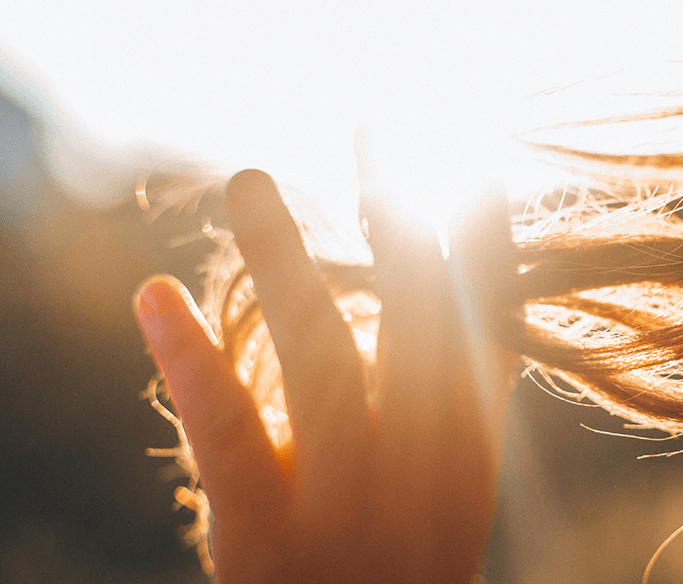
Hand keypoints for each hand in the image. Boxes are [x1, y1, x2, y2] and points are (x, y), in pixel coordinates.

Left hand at [135, 170, 515, 583]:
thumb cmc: (403, 557)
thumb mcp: (452, 481)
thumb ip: (462, 391)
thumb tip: (477, 285)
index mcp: (471, 449)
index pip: (489, 324)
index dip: (483, 240)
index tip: (472, 159)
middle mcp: (425, 471)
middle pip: (419, 326)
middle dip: (401, 222)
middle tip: (373, 133)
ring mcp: (348, 504)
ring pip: (324, 363)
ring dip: (287, 263)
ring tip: (251, 183)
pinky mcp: (267, 540)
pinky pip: (233, 439)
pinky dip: (194, 362)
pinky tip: (157, 296)